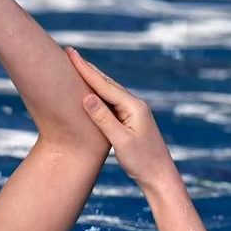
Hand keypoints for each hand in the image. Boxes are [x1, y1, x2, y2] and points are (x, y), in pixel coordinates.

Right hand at [67, 48, 178, 190]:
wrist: (160, 177)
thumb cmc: (142, 161)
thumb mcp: (120, 141)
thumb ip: (104, 118)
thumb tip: (87, 97)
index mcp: (133, 107)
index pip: (104, 85)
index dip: (85, 70)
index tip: (71, 55)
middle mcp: (135, 105)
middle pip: (107, 83)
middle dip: (87, 68)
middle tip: (71, 53)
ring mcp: (134, 112)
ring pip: (109, 91)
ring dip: (93, 78)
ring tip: (78, 66)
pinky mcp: (131, 120)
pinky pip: (111, 102)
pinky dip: (99, 93)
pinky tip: (92, 91)